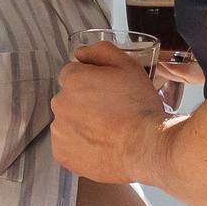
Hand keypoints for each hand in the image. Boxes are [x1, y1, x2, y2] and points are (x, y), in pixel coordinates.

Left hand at [51, 43, 165, 183]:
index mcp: (73, 79)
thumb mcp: (129, 66)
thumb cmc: (140, 106)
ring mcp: (59, 131)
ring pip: (68, 123)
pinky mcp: (62, 154)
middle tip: (111, 113)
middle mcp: (60, 103)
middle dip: (85, 103)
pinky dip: (80, 147)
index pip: (73, 74)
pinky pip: (68, 146)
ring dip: (82, 125)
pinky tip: (101, 146)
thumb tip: (80, 52)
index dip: (92, 82)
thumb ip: (101, 51)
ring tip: (108, 132)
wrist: (147, 147)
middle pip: (69, 99)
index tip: (108, 94)